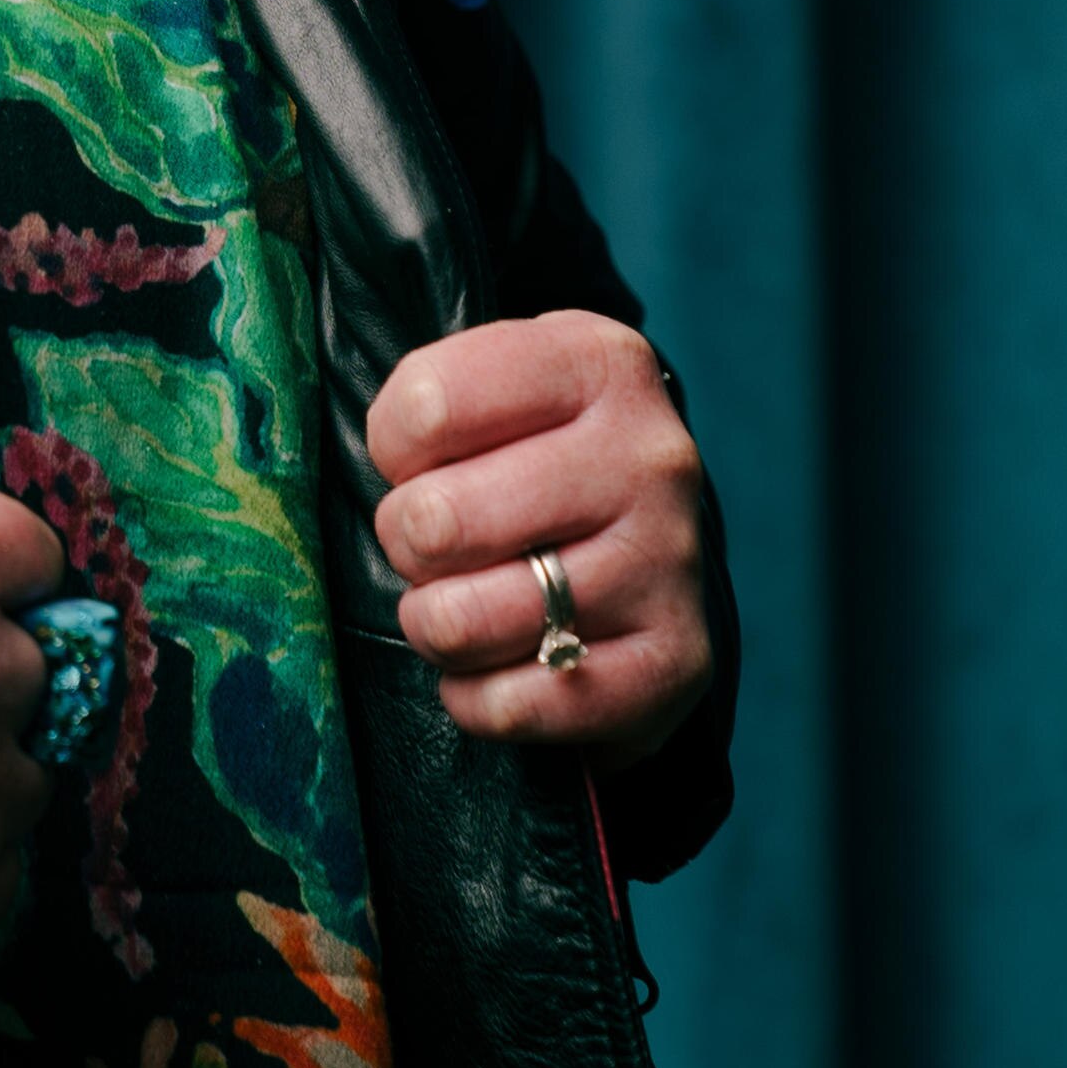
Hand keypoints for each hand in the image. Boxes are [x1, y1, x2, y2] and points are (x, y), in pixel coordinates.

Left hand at [367, 309, 711, 759]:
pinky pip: (516, 704)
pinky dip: (476, 699)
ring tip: (457, 605)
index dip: (392, 448)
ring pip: (465, 620)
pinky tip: (495, 667)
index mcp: (598, 362)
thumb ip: (426, 403)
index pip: (425, 406)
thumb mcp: (496, 386)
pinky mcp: (676, 663)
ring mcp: (670, 562)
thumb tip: (390, 485)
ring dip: (434, 625)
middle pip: (436, 520)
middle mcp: (649, 456)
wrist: (651, 538)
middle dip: (406, 542)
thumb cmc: (538, 452)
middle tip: (432, 544)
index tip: (421, 460)